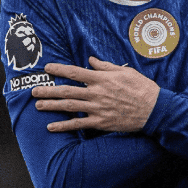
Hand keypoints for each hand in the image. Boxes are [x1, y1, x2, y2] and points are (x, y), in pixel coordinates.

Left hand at [32, 57, 159, 132]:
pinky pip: (78, 125)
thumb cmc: (141, 87)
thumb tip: (91, 60)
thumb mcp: (125, 71)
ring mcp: (97, 109)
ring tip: (38, 106)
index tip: (47, 68)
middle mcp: (96, 93)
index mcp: (102, 79)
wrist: (153, 109)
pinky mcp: (100, 123)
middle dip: (48, 90)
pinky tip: (51, 126)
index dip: (59, 70)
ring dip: (52, 106)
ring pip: (69, 107)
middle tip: (34, 91)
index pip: (75, 72)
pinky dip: (63, 126)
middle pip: (67, 90)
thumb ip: (105, 66)